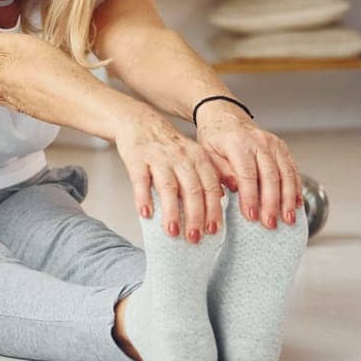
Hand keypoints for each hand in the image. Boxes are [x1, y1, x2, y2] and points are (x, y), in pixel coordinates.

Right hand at [114, 111, 222, 242]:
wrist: (139, 122)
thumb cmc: (168, 145)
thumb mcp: (193, 154)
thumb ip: (209, 173)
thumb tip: (223, 196)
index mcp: (198, 157)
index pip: (210, 186)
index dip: (213, 209)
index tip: (214, 230)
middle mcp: (181, 157)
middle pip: (192, 189)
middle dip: (195, 216)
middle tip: (195, 238)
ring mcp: (158, 158)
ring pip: (168, 187)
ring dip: (171, 212)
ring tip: (172, 232)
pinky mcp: (137, 159)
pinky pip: (141, 180)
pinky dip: (144, 197)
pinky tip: (146, 214)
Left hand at [195, 102, 301, 229]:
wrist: (225, 116)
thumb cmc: (214, 137)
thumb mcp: (207, 152)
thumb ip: (219, 170)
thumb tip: (233, 188)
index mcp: (237, 143)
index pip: (247, 173)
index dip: (250, 196)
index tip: (251, 215)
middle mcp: (259, 141)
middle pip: (270, 175)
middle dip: (272, 202)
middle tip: (270, 223)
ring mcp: (273, 144)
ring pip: (286, 173)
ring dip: (288, 198)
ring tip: (288, 219)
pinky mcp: (282, 148)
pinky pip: (293, 169)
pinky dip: (296, 188)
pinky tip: (296, 204)